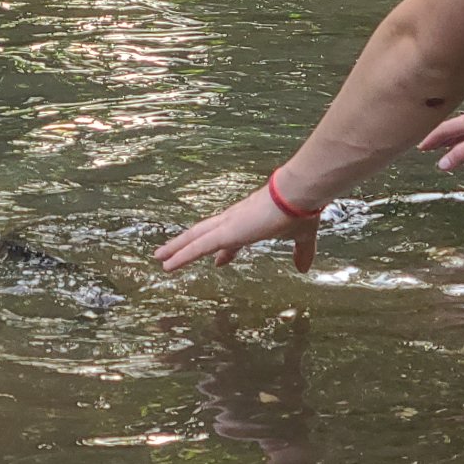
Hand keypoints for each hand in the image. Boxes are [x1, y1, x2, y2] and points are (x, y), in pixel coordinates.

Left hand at [153, 184, 318, 273]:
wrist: (298, 195)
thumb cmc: (300, 211)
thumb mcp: (301, 237)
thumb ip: (301, 252)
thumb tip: (304, 268)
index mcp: (250, 221)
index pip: (230, 237)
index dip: (223, 250)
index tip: (217, 260)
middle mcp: (234, 220)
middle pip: (204, 234)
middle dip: (188, 245)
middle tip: (172, 255)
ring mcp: (227, 225)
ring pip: (195, 238)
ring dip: (176, 248)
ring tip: (159, 257)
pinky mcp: (226, 232)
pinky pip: (197, 247)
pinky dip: (181, 255)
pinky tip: (167, 264)